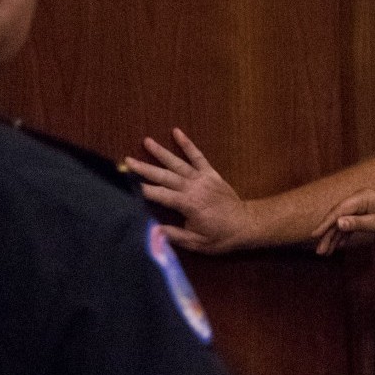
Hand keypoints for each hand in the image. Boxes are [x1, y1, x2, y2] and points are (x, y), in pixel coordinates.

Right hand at [125, 129, 251, 253]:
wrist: (246, 225)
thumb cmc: (221, 237)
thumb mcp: (197, 243)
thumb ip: (174, 236)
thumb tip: (152, 230)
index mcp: (188, 205)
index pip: (160, 195)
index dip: (143, 190)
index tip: (127, 185)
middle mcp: (193, 188)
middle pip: (165, 176)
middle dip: (145, 168)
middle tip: (127, 160)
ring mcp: (202, 179)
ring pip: (178, 163)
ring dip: (161, 152)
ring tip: (146, 141)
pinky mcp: (211, 174)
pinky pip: (198, 156)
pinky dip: (188, 144)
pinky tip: (177, 132)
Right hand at [312, 188, 374, 254]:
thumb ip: (359, 223)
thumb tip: (338, 222)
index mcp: (363, 197)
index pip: (338, 211)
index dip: (325, 223)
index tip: (314, 235)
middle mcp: (361, 199)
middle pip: (338, 217)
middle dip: (328, 234)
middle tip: (319, 250)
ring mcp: (364, 206)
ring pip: (344, 222)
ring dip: (335, 236)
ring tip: (325, 251)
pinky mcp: (368, 213)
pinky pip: (352, 224)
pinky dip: (345, 234)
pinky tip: (338, 245)